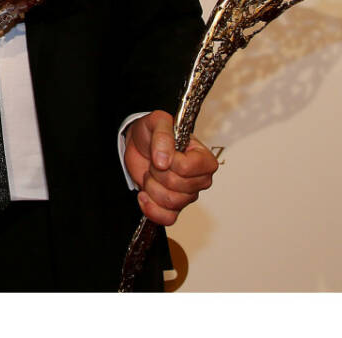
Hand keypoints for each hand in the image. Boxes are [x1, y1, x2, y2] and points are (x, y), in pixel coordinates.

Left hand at [123, 110, 216, 225]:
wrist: (138, 143)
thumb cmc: (153, 131)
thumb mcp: (157, 122)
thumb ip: (163, 136)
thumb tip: (164, 161)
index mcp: (203, 158)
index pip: (188, 168)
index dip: (171, 162)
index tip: (162, 154)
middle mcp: (200, 179)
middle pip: (178, 187)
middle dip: (157, 173)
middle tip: (154, 162)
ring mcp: (188, 195)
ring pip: (171, 202)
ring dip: (152, 187)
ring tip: (151, 174)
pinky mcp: (173, 207)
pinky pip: (167, 218)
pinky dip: (151, 209)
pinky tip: (143, 195)